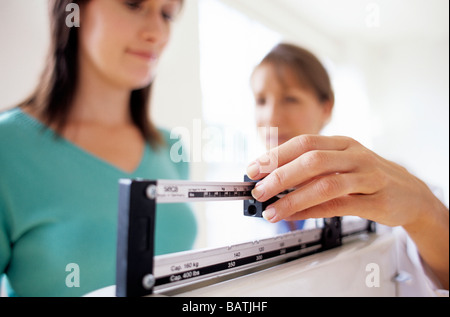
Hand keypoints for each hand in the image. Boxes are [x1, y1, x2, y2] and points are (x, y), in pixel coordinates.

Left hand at [246, 134, 435, 227]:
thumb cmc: (368, 177)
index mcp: (342, 143)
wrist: (411, 193)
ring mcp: (367, 176)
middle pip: (311, 160)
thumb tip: (273, 180)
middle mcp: (354, 155)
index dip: (276, 155)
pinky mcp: (376, 200)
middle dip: (279, 176)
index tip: (253, 169)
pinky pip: (338, 206)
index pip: (303, 143)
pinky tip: (295, 216)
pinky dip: (312, 211)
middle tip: (258, 191)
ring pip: (325, 184)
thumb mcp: (341, 164)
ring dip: (293, 198)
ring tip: (272, 211)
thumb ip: (312, 169)